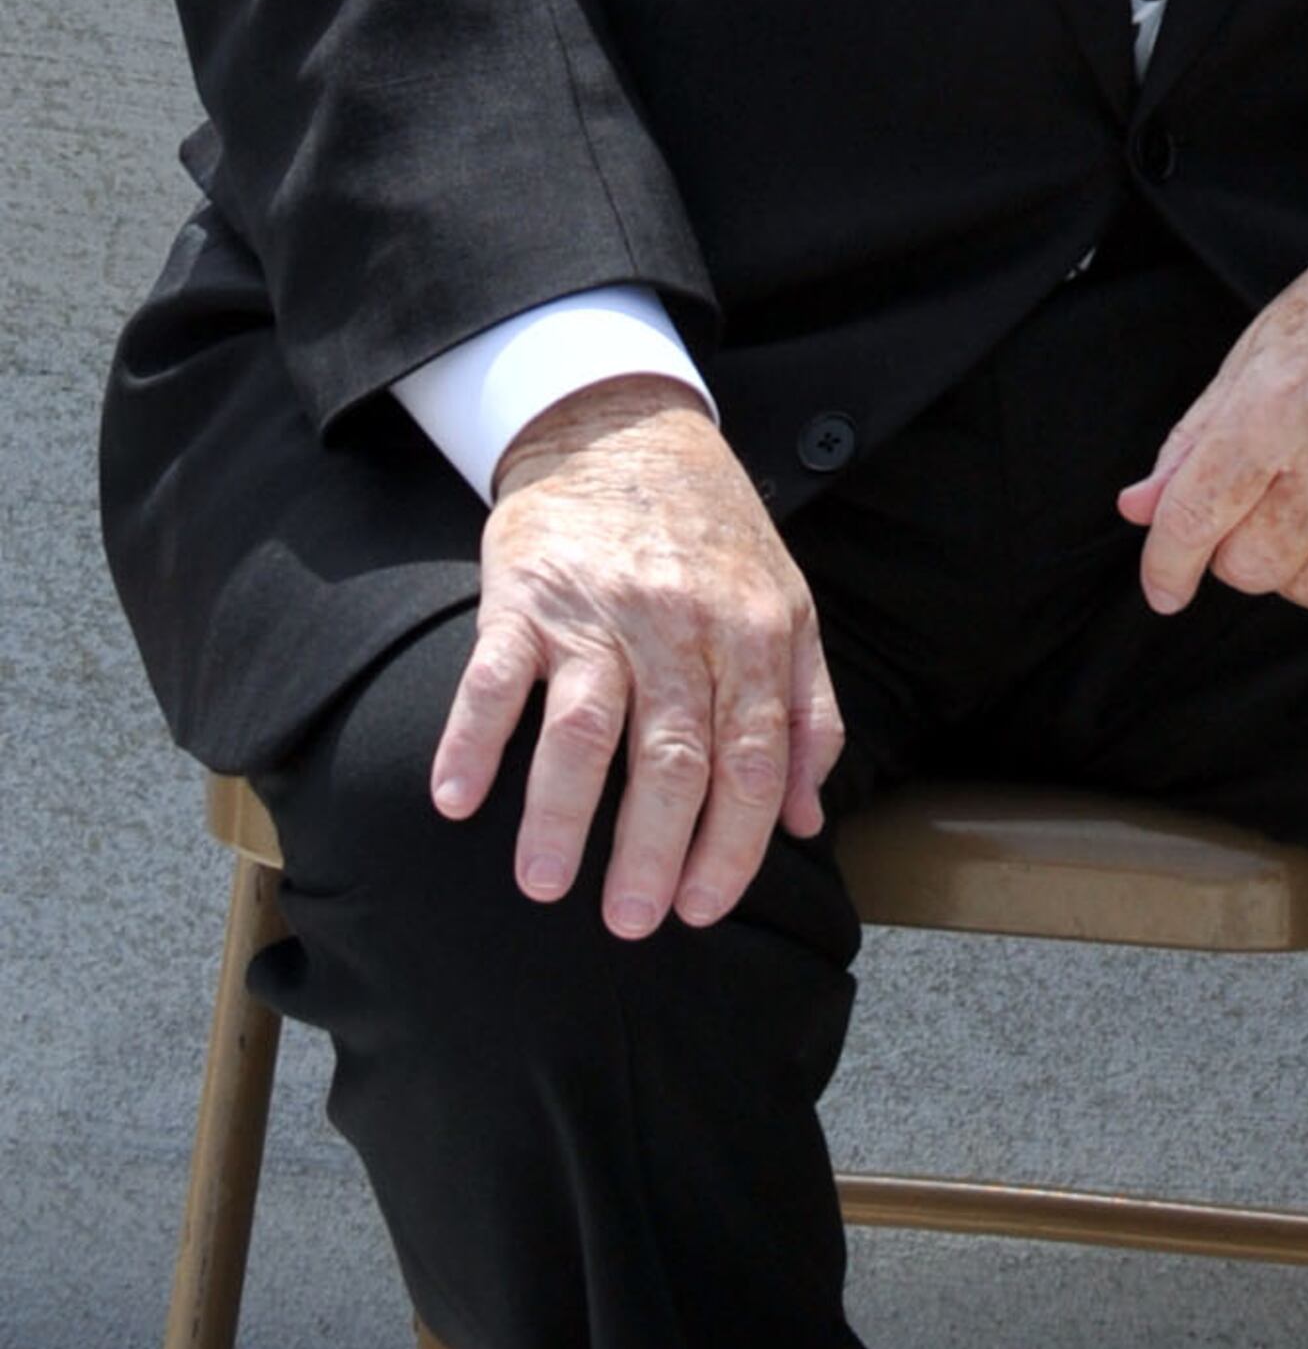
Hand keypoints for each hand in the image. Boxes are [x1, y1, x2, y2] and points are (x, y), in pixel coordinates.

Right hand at [432, 378, 845, 937]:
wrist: (623, 425)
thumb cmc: (711, 534)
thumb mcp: (786, 605)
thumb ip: (805, 711)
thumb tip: (809, 817)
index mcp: (754, 634)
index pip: (753, 761)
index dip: (733, 844)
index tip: (705, 909)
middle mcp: (679, 626)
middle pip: (673, 758)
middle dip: (654, 852)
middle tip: (632, 923)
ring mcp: (599, 611)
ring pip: (584, 730)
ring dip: (561, 817)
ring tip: (544, 885)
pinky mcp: (523, 596)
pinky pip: (493, 679)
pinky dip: (471, 743)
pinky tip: (457, 801)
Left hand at [1122, 170, 1307, 613]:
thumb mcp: (1260, 348)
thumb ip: (1196, 439)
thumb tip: (1138, 510)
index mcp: (1279, 404)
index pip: (1196, 518)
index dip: (1165, 563)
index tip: (1162, 585)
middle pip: (1246, 566)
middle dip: (1230, 547)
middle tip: (1252, 500)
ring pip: (1304, 586)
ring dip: (1288, 559)